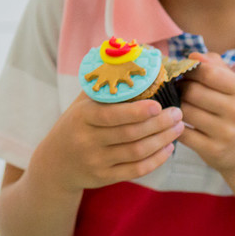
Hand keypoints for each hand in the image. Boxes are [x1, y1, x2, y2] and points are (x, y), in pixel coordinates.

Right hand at [31, 94, 183, 193]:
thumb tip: (133, 58)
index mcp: (82, 117)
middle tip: (178, 113)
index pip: (111, 115)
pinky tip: (168, 148)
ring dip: (162, 140)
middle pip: (130, 134)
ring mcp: (96, 161)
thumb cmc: (75, 124)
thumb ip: (104, 87)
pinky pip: (136, 170)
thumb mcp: (81, 104)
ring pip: (136, 152)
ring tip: (179, 128)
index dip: (136, 112)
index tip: (158, 105)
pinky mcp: (104, 177)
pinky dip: (156, 160)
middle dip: (159, 124)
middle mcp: (87, 141)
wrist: (55, 163)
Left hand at [177, 53, 234, 176]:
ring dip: (175, 106)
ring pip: (184, 111)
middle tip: (177, 90)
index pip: (206, 71)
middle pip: (192, 91)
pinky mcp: (213, 150)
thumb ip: (214, 65)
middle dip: (179, 88)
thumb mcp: (233, 85)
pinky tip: (177, 122)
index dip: (188, 70)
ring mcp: (226, 132)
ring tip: (177, 104)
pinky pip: (182, 132)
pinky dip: (174, 125)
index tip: (183, 73)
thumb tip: (192, 56)